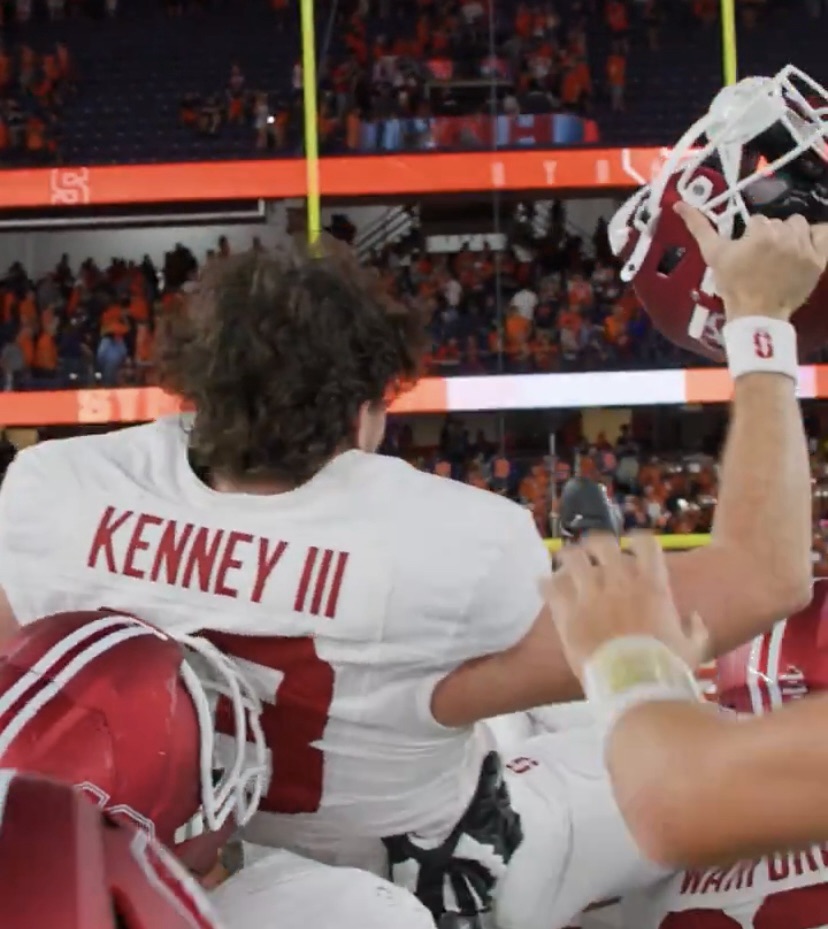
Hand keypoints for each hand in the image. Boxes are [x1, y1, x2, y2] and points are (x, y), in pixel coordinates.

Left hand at [542, 533, 708, 682]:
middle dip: (597, 544)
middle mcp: (619, 581)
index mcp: (652, 585)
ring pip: (572, 558)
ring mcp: (590, 594)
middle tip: (593, 552)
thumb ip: (695, 629)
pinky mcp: (567, 611)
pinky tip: (544, 585)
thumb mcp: (693, 648)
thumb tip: (695, 619)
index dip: (639, 540)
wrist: (634, 687)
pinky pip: (550, 586)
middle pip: (603, 542)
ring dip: (569, 559)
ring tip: (566, 564)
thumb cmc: (666, 669)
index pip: (646, 543)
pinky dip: (546, 584)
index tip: (634, 545)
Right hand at [675, 202, 827, 319]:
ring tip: (781, 255)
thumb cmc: (733, 285)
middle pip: (779, 222)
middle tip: (761, 259)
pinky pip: (824, 234)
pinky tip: (803, 248)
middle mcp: (785, 236)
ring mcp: (804, 248)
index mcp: (761, 232)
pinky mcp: (818, 261)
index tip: (746, 255)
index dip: (750, 237)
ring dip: (790, 236)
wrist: (756, 314)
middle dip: (770, 237)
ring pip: (799, 225)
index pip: (758, 221)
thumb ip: (699, 227)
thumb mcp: (713, 255)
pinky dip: (815, 238)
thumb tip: (679, 203)